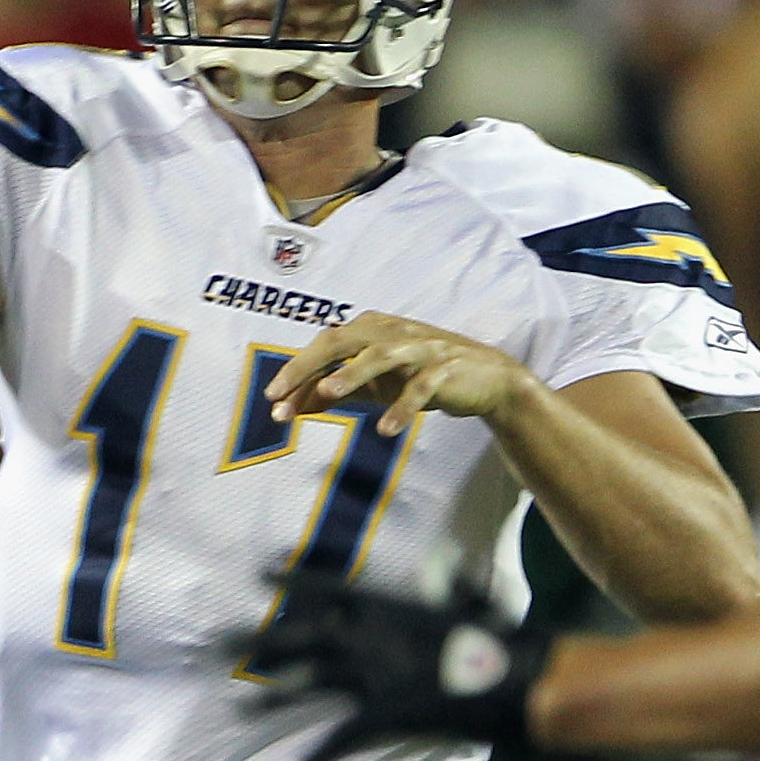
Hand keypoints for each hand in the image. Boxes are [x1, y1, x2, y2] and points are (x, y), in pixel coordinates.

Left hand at [238, 572, 552, 757]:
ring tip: (233, 709)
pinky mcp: (385, 712)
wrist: (520, 678)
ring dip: (271, 698)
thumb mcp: (478, 607)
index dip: (294, 580)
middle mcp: (373, 637)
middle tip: (214, 644)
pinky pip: (343, 735)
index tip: (260, 572)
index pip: (331, 588)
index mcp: (393, 607)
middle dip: (258, 640)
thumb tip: (463, 568)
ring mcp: (376, 675)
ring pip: (310, 684)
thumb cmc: (504, 640)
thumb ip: (462, 590)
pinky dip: (321, 754)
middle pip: (302, 636)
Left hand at [266, 312, 537, 436]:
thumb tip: (291, 406)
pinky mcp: (445, 369)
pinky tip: (385, 430)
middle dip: (309, 367)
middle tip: (280, 394)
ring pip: (380, 355)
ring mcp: (420, 348)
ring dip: (353, 373)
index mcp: (370, 330)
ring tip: (329, 394)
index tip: (272, 401)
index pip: (324, 347)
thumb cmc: (421, 377)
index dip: (296, 372)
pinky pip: (419, 388)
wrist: (487, 378)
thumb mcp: (375, 385)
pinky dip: (402, 408)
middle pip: (341, 341)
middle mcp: (391, 332)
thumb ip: (336, 391)